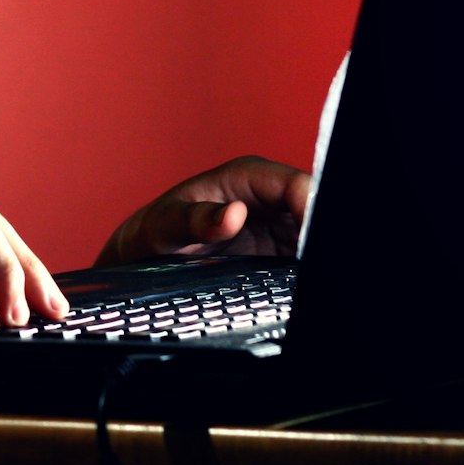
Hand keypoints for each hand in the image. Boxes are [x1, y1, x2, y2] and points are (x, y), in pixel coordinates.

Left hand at [96, 155, 310, 266]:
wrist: (147, 253)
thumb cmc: (155, 230)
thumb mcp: (167, 225)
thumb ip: (197, 219)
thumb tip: (234, 214)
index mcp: (248, 176)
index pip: (296, 185)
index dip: (312, 210)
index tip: (310, 246)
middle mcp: (268, 197)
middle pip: (312, 210)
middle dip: (317, 236)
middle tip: (310, 268)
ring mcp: (276, 225)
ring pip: (310, 236)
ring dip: (312, 256)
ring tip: (302, 282)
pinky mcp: (277, 250)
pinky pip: (302, 259)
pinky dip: (304, 272)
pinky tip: (298, 288)